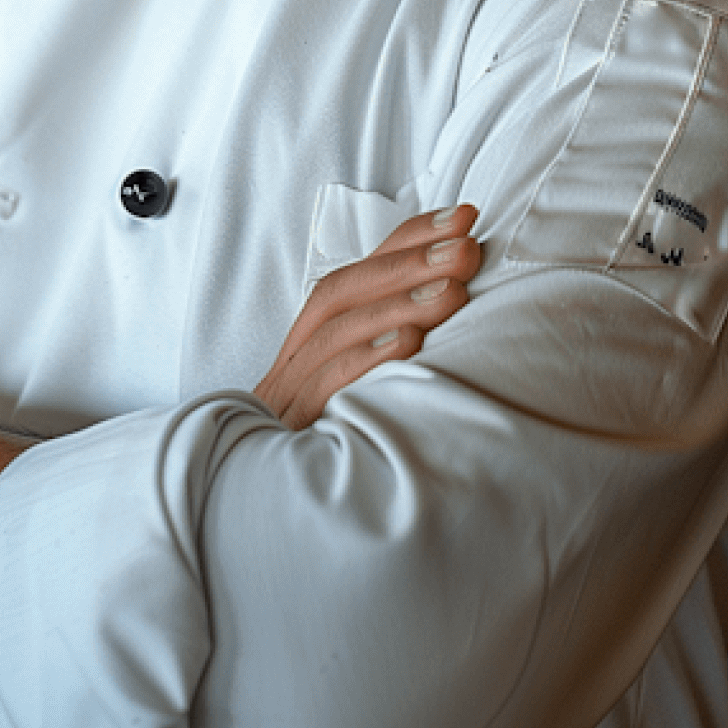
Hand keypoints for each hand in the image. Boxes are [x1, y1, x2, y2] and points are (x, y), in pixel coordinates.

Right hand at [253, 204, 481, 428]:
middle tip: (466, 247)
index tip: (461, 217)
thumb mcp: (359, 389)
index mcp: (312, 339)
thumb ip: (391, 344)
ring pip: (333, 330)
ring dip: (396, 303)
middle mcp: (295, 357)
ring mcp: (288, 393)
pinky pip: (324, 385)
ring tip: (452, 289)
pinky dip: (365, 358)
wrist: (262, 510)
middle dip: (408, 262)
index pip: (358, 271)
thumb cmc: (326, 446)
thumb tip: (455, 300)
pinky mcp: (291, 429)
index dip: (406, 239)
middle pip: (343, 291)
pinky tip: (409, 344)